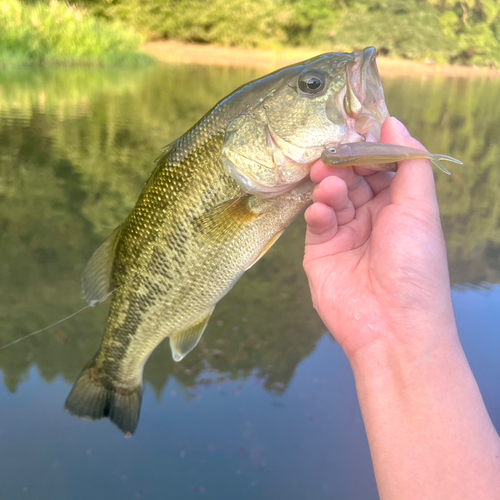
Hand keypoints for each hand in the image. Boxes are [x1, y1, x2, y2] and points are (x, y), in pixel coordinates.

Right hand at [303, 117, 456, 362]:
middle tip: (330, 155)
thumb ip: (409, 162)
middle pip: (352, 177)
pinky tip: (323, 214)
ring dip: (329, 186)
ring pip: (332, 196)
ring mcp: (345, 234)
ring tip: (329, 186)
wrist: (391, 325)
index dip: (367, 149)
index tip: (353, 130)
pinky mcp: (321, 251)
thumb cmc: (413, 265)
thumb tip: (394, 120)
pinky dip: (318, 213)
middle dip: (342, 164)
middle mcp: (372, 217)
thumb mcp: (420, 209)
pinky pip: (317, 222)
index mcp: (399, 207)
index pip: (380, 167)